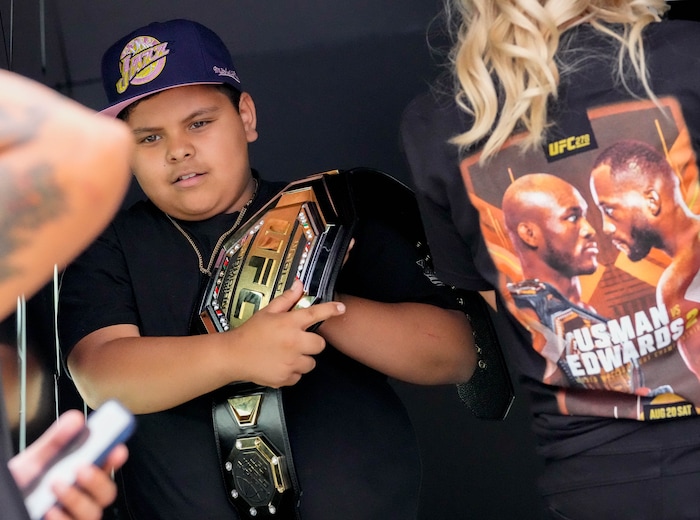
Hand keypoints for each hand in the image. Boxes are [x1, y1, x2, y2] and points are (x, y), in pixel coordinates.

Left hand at [8, 409, 127, 519]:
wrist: (3, 505)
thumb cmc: (22, 485)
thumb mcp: (35, 460)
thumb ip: (56, 441)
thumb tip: (76, 420)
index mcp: (81, 476)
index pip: (108, 467)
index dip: (116, 458)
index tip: (117, 448)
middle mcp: (82, 497)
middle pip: (107, 492)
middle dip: (98, 480)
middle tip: (82, 468)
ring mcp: (74, 515)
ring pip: (93, 512)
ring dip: (77, 499)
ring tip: (56, 485)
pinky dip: (62, 518)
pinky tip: (49, 510)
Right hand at [231, 279, 345, 386]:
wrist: (233, 355)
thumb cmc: (251, 332)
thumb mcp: (267, 312)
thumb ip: (287, 299)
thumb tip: (300, 284)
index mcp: (289, 323)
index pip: (316, 314)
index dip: (331, 310)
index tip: (341, 308)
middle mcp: (293, 343)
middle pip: (320, 345)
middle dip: (312, 343)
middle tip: (298, 341)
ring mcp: (290, 362)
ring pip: (311, 363)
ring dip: (303, 359)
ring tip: (286, 355)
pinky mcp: (285, 378)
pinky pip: (298, 376)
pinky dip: (292, 372)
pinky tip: (279, 364)